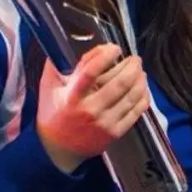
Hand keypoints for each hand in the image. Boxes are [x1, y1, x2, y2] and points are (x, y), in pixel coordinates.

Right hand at [36, 44, 150, 173]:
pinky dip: (143, 97)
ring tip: (140, 71)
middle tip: (135, 59)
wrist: (59, 150)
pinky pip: (136, 112)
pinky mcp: (115, 133)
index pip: (92, 72)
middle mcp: (91, 110)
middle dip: (132, 66)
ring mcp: (105, 123)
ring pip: (131, 96)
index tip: (114, 48)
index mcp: (72, 97)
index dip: (106, 56)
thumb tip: (64, 42)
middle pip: (119, 83)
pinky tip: (143, 88)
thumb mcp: (48, 88)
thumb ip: (55, 66)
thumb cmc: (53, 114)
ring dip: (140, 80)